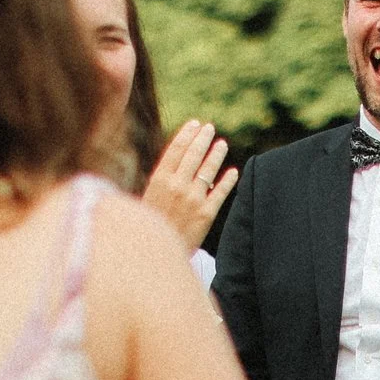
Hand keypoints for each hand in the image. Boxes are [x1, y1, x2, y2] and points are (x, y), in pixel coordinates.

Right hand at [140, 121, 237, 250]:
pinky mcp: (206, 214)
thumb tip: (174, 161)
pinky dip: (228, 181)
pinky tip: (234, 172)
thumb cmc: (148, 225)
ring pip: (209, 170)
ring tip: (222, 144)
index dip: (187, 134)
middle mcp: (177, 186)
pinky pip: (220, 193)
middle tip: (210, 128)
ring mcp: (193, 199)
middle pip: (193, 155)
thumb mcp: (146, 198)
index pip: (176, 150)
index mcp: (159, 180)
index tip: (195, 124)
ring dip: (216, 154)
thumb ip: (161, 180)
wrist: (153, 255)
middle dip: (203, 139)